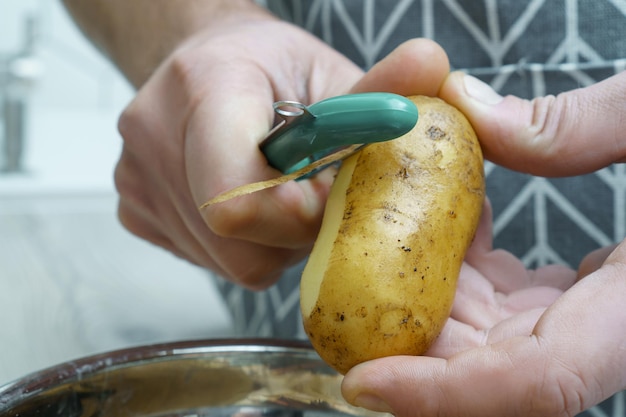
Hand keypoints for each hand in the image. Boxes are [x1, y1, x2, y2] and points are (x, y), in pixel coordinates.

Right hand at [114, 16, 448, 287]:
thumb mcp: (328, 72)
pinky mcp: (136, 212)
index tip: (325, 193)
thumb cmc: (271, 67)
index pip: (237, 195)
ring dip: (273, 240)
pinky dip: (246, 243)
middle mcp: (154, 135)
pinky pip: (210, 260)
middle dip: (292, 232)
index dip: (297, 213)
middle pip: (238, 241)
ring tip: (278, 190)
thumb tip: (432, 68)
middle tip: (309, 192)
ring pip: (229, 260)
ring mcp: (137, 180)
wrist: (206, 65)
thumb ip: (379, 86)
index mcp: (203, 87)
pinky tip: (251, 201)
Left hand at [341, 70, 625, 415]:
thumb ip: (579, 126)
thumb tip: (470, 108)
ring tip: (368, 262)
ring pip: (486, 340)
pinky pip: (498, 304)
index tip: (364, 386)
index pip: (536, 384)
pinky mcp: (571, 296)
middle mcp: (604, 332)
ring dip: (422, 307)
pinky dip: (454, 275)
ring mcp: (584, 318)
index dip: (444, 396)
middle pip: (492, 373)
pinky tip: (433, 230)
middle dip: (410, 353)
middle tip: (340, 311)